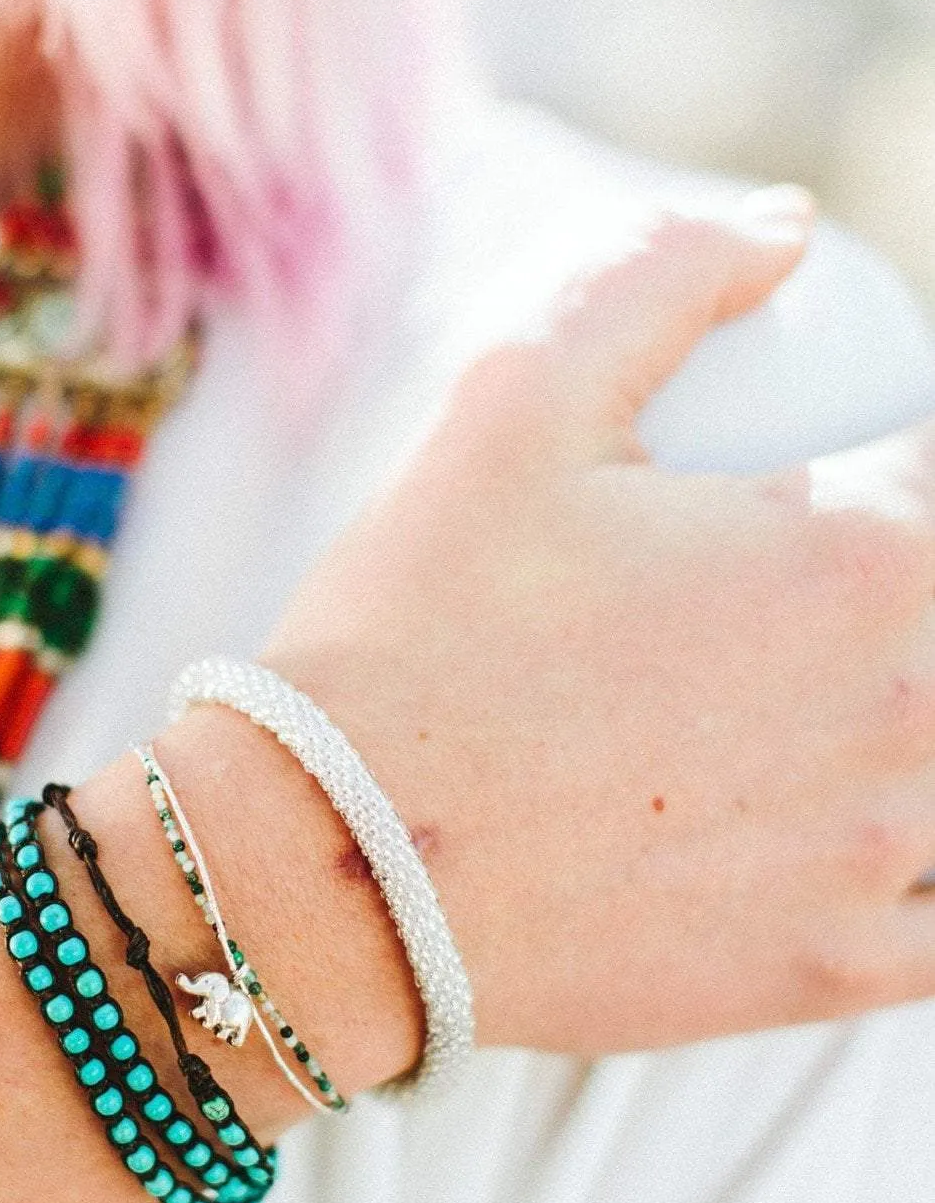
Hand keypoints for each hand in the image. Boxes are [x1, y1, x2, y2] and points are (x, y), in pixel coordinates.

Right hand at [262, 194, 934, 1052]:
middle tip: (775, 617)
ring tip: (795, 723)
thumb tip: (788, 228)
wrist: (326, 867)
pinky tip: (846, 836)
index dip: (893, 476)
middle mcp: (909, 712)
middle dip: (890, 604)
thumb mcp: (513, 400)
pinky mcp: (828, 974)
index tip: (816, 498)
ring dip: (906, 740)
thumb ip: (663, 278)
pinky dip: (912, 873)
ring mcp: (878, 859)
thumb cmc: (413, 630)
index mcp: (867, 558)